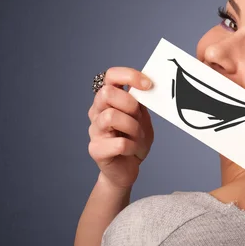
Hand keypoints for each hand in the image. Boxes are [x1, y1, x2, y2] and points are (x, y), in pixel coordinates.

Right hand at [87, 67, 153, 189]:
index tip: (148, 85)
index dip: (129, 76)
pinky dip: (132, 147)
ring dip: (133, 128)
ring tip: (138, 137)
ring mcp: (95, 130)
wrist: (127, 169)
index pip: (110, 75)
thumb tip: (150, 85)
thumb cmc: (134, 140)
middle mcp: (97, 112)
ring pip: (111, 117)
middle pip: (106, 93)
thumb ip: (142, 102)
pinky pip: (119, 143)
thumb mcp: (142, 117)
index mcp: (109, 100)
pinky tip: (133, 150)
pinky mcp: (96, 150)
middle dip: (129, 104)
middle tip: (139, 117)